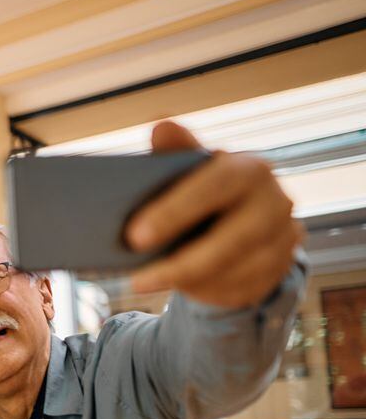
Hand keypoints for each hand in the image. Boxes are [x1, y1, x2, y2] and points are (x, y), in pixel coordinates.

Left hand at [125, 121, 301, 307]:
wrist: (241, 219)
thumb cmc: (203, 190)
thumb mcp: (188, 171)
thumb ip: (175, 153)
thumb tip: (162, 126)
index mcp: (249, 169)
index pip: (217, 185)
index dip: (176, 211)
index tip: (134, 237)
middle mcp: (276, 202)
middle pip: (233, 238)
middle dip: (182, 262)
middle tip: (136, 279)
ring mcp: (284, 237)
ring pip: (237, 270)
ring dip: (189, 282)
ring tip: (146, 283)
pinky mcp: (281, 268)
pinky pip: (243, 289)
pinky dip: (206, 292)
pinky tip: (178, 290)